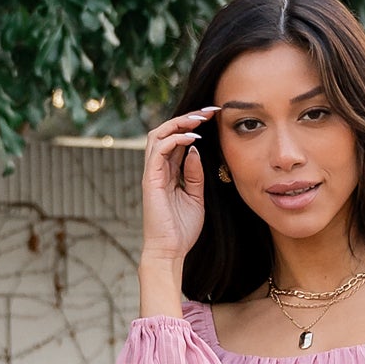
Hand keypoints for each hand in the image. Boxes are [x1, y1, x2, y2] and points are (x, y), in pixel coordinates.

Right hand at [141, 106, 218, 265]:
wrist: (170, 252)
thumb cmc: (182, 230)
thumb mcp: (196, 197)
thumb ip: (195, 174)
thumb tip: (195, 151)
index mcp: (168, 172)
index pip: (178, 140)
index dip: (194, 126)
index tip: (214, 117)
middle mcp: (158, 169)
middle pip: (167, 131)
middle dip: (187, 118)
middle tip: (209, 111)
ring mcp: (152, 173)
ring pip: (159, 134)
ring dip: (179, 123)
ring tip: (199, 119)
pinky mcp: (150, 179)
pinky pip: (159, 150)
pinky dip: (175, 139)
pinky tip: (192, 139)